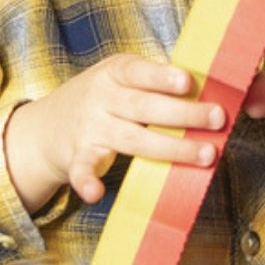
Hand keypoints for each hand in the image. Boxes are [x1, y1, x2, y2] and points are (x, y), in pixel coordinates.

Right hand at [3, 54, 226, 208]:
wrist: (45, 126)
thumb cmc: (102, 96)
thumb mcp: (120, 76)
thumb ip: (154, 80)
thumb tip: (208, 88)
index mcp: (114, 72)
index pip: (140, 72)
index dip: (163, 77)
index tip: (189, 82)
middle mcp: (101, 98)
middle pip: (145, 107)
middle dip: (185, 113)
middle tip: (218, 118)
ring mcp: (90, 128)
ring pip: (133, 139)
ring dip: (171, 148)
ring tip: (206, 155)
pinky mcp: (78, 157)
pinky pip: (83, 170)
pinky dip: (87, 182)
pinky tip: (95, 193)